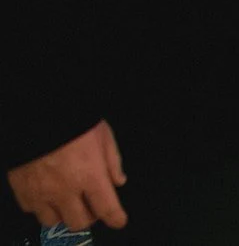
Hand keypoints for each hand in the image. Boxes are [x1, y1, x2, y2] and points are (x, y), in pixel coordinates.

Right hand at [6, 121, 127, 231]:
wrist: (37, 114)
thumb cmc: (73, 120)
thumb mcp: (103, 135)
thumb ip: (112, 161)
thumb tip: (118, 180)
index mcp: (89, 175)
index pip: (107, 208)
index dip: (115, 218)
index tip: (119, 220)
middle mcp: (65, 189)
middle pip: (79, 222)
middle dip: (89, 216)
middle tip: (92, 204)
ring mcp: (41, 192)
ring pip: (54, 221)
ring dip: (64, 213)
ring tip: (68, 198)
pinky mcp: (22, 191)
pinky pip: (32, 210)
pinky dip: (42, 205)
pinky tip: (48, 192)